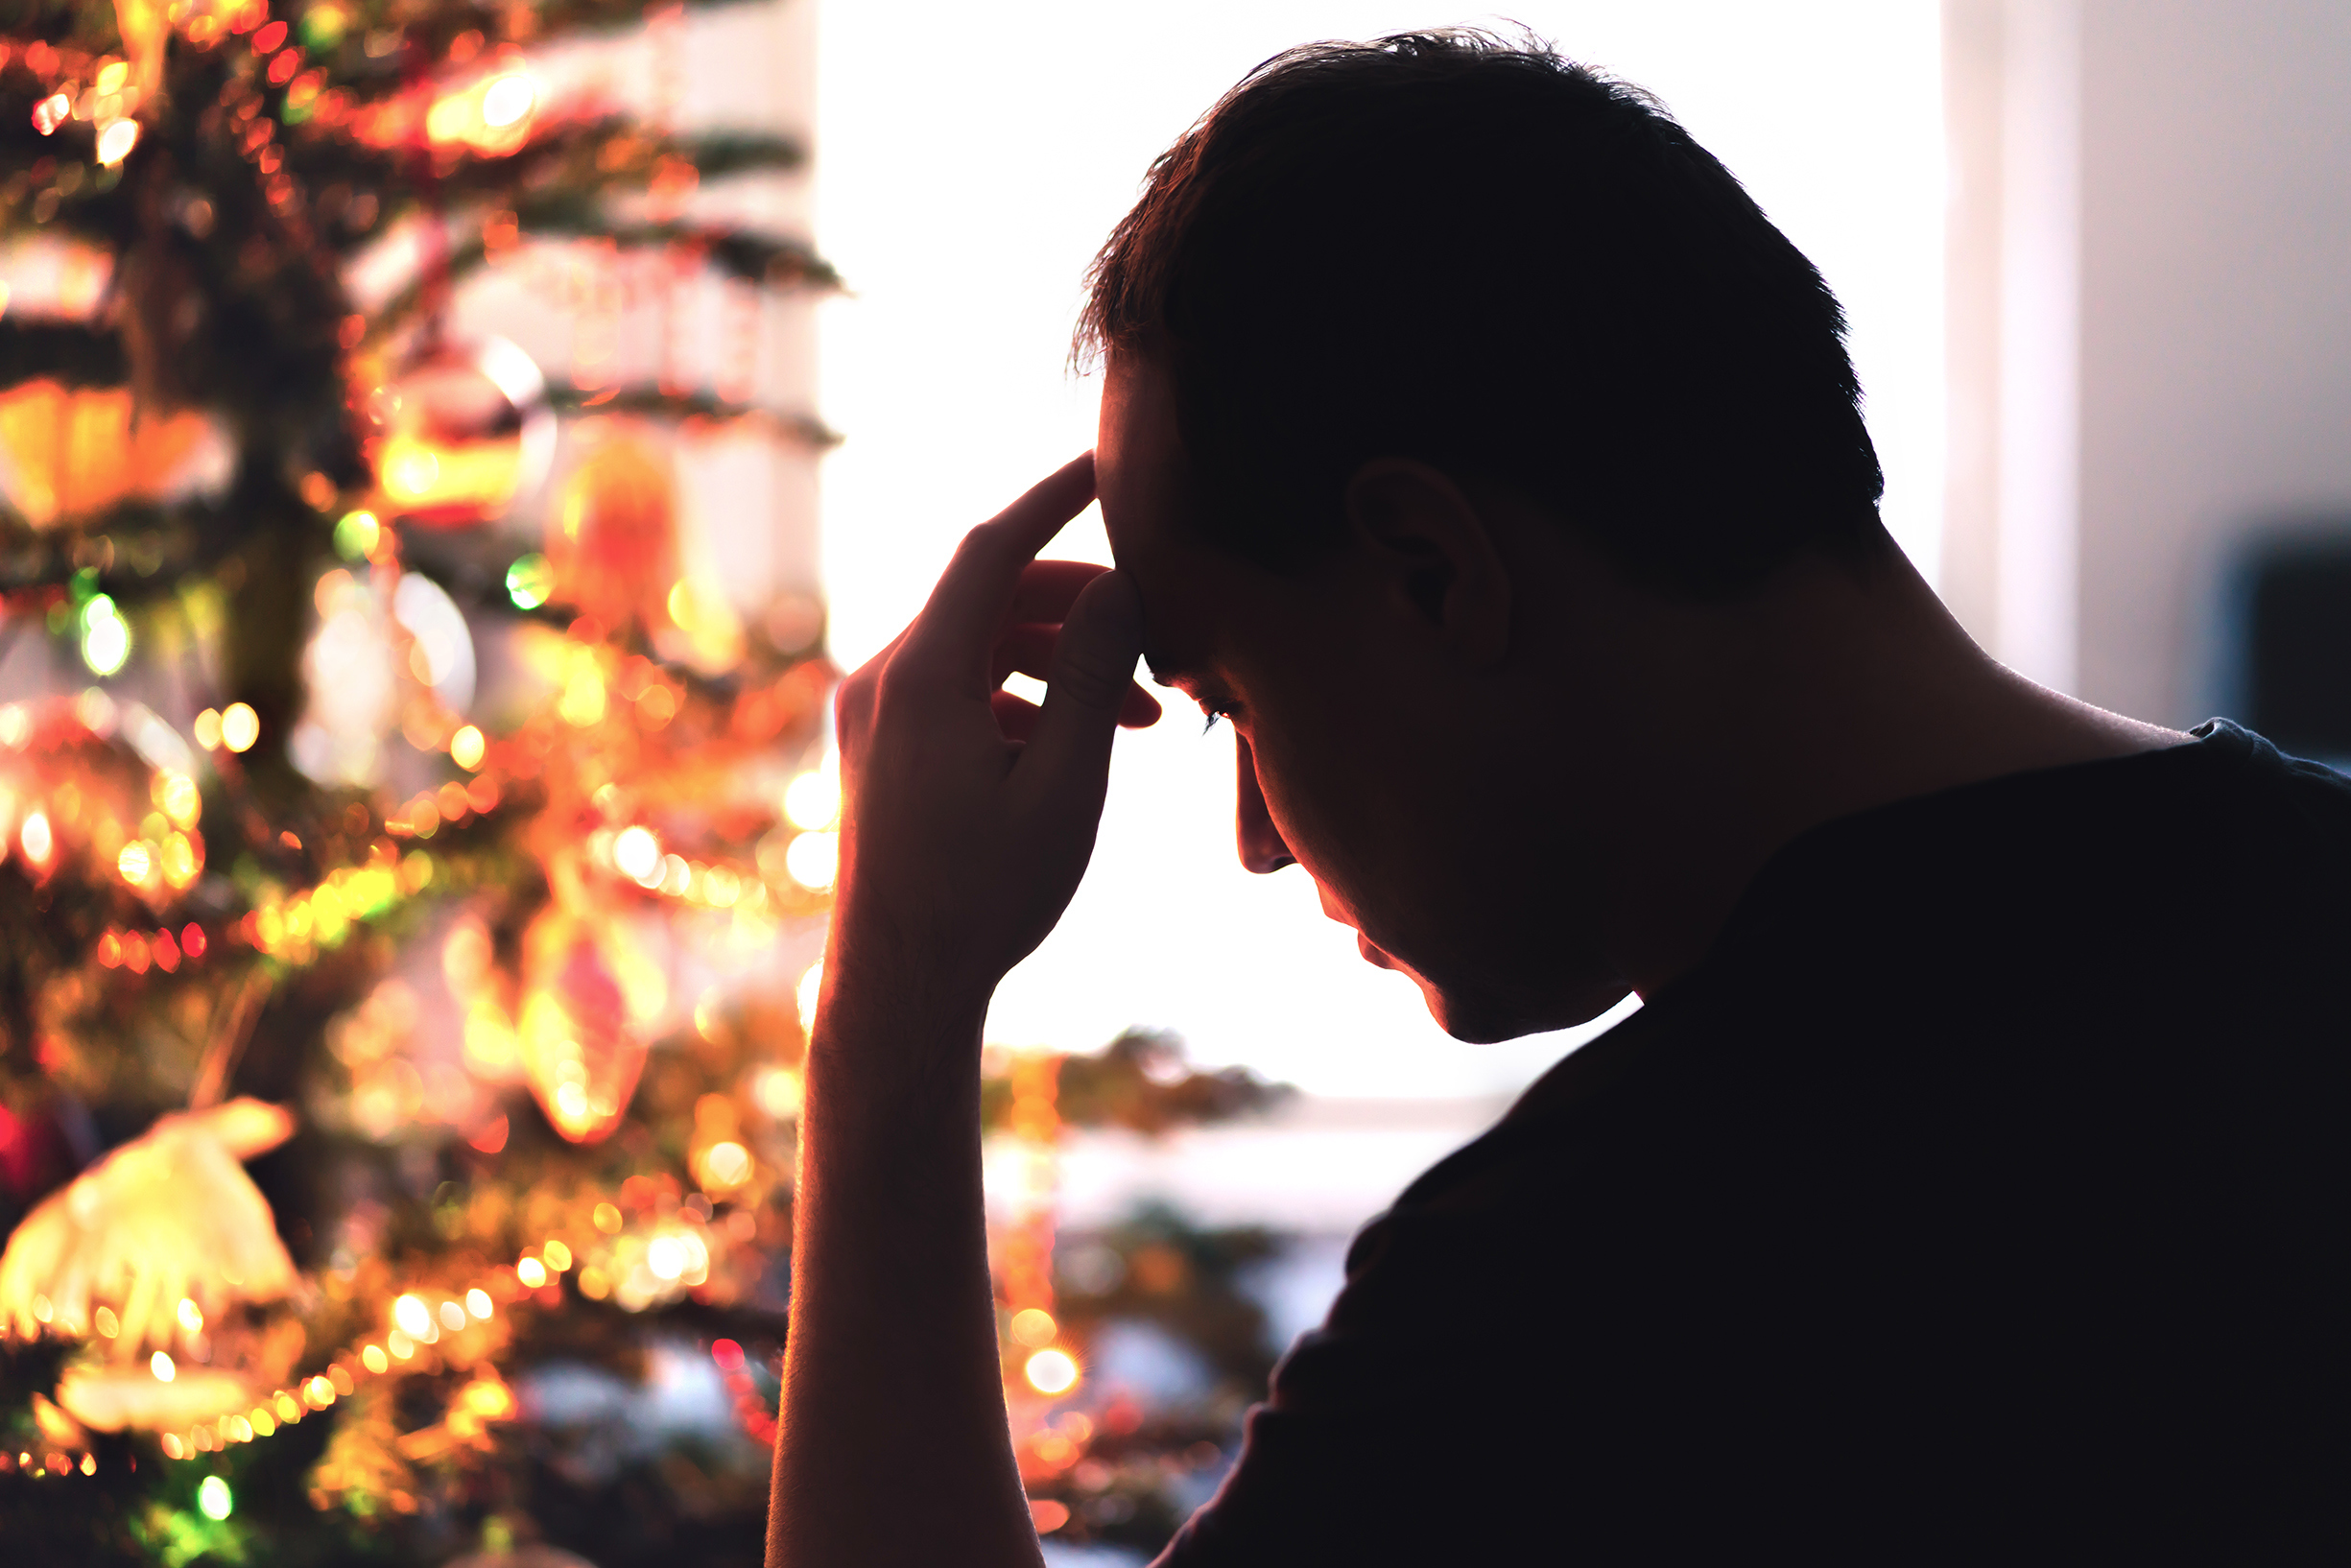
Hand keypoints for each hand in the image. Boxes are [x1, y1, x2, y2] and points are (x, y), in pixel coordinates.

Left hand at [823, 452, 1160, 1047]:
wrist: (900, 987)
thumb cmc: (985, 896)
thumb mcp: (1066, 786)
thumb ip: (1096, 679)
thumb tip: (1120, 589)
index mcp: (924, 675)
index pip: (995, 548)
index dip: (1057, 496)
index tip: (1111, 463)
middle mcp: (884, 678)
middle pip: (991, 598)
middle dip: (1083, 606)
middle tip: (1162, 634)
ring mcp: (874, 714)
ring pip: (979, 647)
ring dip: (1063, 663)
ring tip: (1149, 716)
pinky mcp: (878, 749)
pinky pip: (958, 690)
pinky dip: (1023, 699)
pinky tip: (1081, 746)